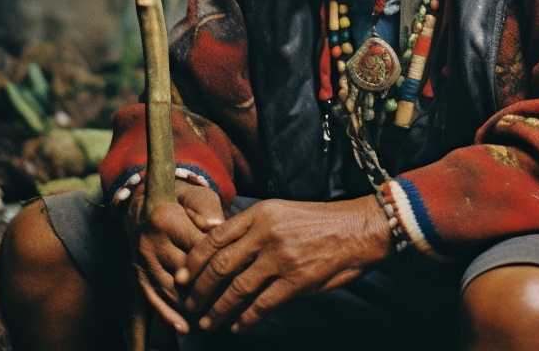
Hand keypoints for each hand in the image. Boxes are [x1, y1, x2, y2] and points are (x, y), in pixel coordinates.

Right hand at [125, 179, 225, 332]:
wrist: (144, 204)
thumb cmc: (180, 200)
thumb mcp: (197, 196)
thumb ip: (207, 210)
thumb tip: (218, 225)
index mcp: (166, 219)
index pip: (197, 246)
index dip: (220, 259)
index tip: (242, 270)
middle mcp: (151, 242)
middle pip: (183, 271)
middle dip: (208, 286)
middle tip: (234, 299)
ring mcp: (143, 260)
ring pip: (168, 289)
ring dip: (189, 306)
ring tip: (213, 318)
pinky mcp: (139, 273)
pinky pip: (151, 298)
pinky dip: (166, 314)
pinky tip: (183, 326)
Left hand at [181, 195, 392, 333]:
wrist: (358, 229)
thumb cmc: (319, 221)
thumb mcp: (281, 211)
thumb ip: (252, 226)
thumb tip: (219, 244)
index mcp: (260, 214)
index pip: (215, 238)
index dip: (193, 261)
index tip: (181, 277)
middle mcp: (267, 234)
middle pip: (220, 266)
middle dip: (200, 289)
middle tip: (190, 303)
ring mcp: (282, 258)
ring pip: (237, 289)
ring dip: (218, 310)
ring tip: (208, 322)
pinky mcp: (297, 281)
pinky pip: (262, 305)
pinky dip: (245, 319)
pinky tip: (237, 326)